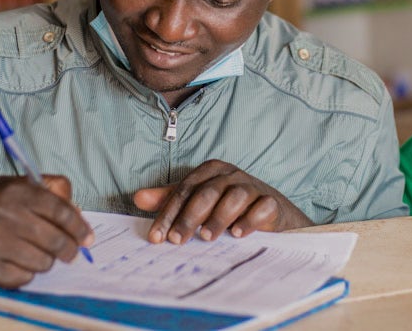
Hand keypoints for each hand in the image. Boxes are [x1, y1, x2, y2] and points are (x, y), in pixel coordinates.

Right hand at [0, 174, 93, 287]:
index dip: (79, 227)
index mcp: (17, 191)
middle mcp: (4, 215)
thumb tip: (78, 212)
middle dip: (69, 249)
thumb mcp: (15, 184)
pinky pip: (22, 279)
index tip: (87, 238)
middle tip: (70, 253)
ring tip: (38, 255)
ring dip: (45, 262)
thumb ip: (49, 190)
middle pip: (55, 240)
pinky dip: (26, 274)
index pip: (61, 211)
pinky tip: (19, 264)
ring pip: (42, 262)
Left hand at [133, 159, 312, 244]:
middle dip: (189, 218)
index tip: (157, 238)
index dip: (168, 213)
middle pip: (206, 193)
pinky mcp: (271, 201)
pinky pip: (261, 208)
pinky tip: (238, 234)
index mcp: (210, 171)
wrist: (272, 211)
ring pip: (233, 198)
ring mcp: (252, 187)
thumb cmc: (229, 204)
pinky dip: (249, 220)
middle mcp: (230, 175)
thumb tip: (138, 198)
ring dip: (218, 218)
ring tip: (207, 237)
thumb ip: (170, 198)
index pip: (183, 190)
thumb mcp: (199, 199)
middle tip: (177, 240)